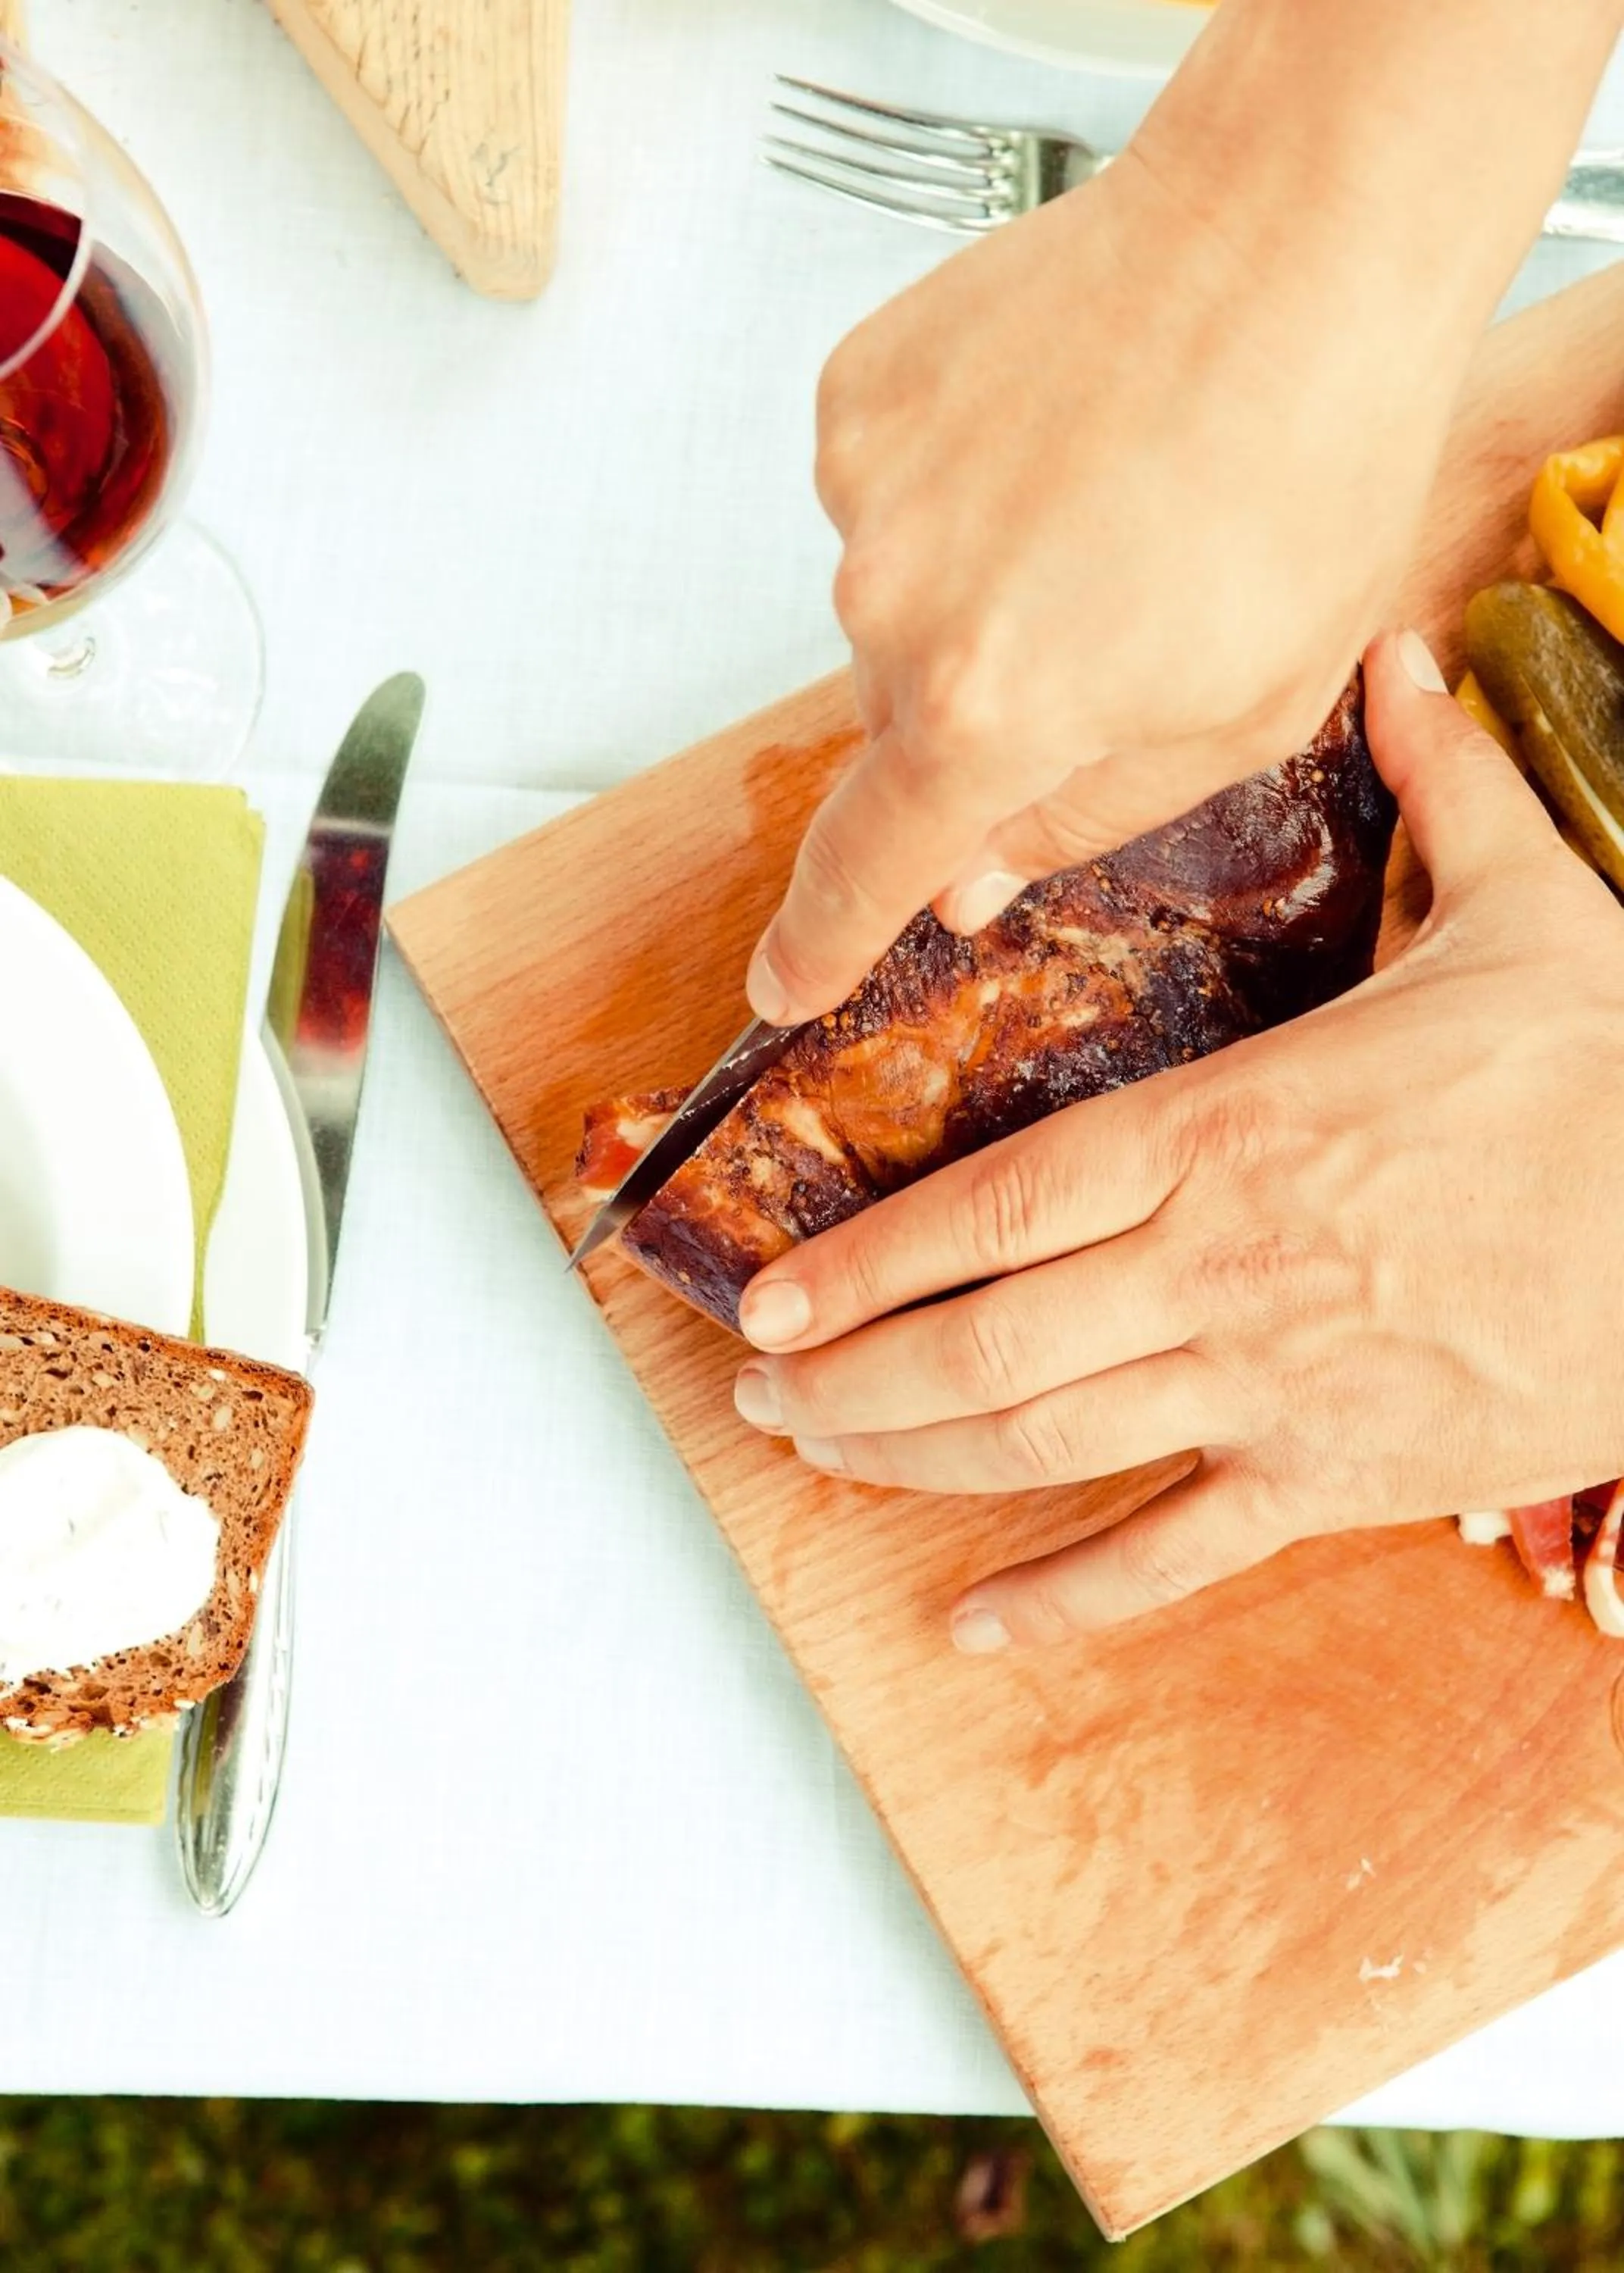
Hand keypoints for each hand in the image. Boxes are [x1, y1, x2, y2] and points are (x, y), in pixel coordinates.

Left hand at [731, 633, 1623, 1648]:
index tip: (772, 1288)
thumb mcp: (1535, 912)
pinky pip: (1176, 1553)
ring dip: (911, 1459)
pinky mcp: (1339, 1478)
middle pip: (985, 1341)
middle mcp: (1219, 1265)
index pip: (997, 1203)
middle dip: (850, 1374)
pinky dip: (1070, 1597)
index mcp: (1232, 1128)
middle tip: (757, 1387)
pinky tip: (977, 1623)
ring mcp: (1272, 1383)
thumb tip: (1401, 661)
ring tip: (817, 1458)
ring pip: (1045, 1443)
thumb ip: (1439, 790)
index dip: (866, 1257)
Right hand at [747, 0, 1620, 1028]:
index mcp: (988, 713)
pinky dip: (958, 485)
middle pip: (900, 722)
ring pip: (894, 601)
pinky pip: (887, 491)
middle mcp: (892, 611)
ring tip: (1105, 499)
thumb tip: (966, 880)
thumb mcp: (1239, 714)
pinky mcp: (858, 393)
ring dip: (979, 584)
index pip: (867, 868)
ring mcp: (863, 492)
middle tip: (1110, 622)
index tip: (780, 986)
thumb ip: (1082, 815)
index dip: (820, 943)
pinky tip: (1056, 434)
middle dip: (986, 706)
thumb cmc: (1307, 467)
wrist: (1294, 234)